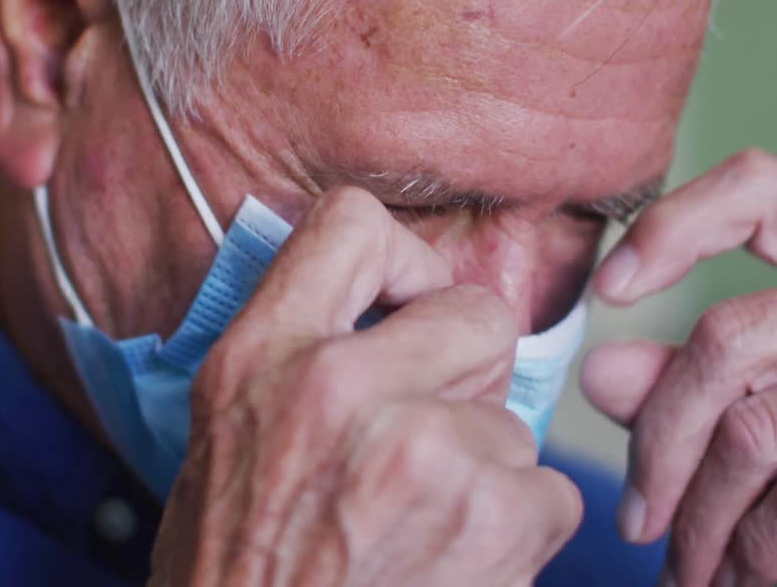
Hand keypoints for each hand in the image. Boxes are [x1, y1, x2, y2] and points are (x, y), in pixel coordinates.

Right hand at [150, 188, 582, 586]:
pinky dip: (518, 536)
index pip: (354, 224)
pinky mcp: (492, 513)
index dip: (404, 264)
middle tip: (421, 453)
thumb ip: (299, 362)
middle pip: (476, 315)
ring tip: (419, 539)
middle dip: (468, 381)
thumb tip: (389, 311)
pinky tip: (453, 573)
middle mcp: (336, 386)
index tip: (408, 312)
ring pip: (515, 421)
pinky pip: (550, 491)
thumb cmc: (236, 581)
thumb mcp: (226, 446)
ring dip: (486, 479)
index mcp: (261, 358)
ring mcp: (419, 448)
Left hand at [583, 150, 776, 585]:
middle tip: (636, 520)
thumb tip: (599, 368)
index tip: (607, 290)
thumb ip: (677, 386)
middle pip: (728, 336)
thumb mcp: (750, 429)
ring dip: (702, 519)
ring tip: (683, 567)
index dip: (671, 225)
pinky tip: (739, 575)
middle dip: (663, 442)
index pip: (757, 189)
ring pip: (755, 428)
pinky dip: (753, 549)